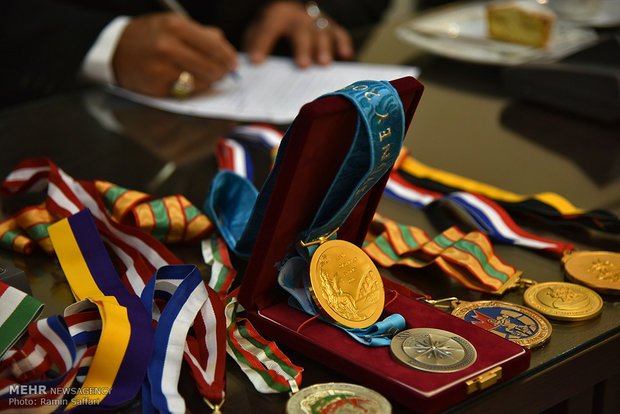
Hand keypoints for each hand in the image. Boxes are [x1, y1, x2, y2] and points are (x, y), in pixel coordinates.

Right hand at [113, 13, 237, 96]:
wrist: (115, 50)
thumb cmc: (148, 36)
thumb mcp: (172, 24)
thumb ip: (200, 33)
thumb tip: (223, 45)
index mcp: (175, 26)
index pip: (213, 45)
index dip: (227, 57)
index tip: (234, 64)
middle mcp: (168, 46)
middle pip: (210, 66)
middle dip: (221, 73)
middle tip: (224, 74)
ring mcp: (161, 68)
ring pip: (200, 82)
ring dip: (208, 82)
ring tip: (208, 78)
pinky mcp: (156, 86)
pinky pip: (185, 92)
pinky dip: (191, 89)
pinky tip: (188, 82)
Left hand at [243, 1, 353, 67]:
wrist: (291, 14)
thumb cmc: (273, 29)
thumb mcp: (257, 34)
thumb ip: (254, 48)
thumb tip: (249, 69)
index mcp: (276, 16)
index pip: (267, 29)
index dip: (261, 44)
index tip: (256, 62)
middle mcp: (299, 16)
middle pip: (301, 31)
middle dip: (302, 48)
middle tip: (302, 66)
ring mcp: (317, 21)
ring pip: (323, 32)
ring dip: (324, 48)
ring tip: (323, 64)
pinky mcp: (332, 28)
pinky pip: (340, 33)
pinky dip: (343, 44)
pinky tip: (345, 56)